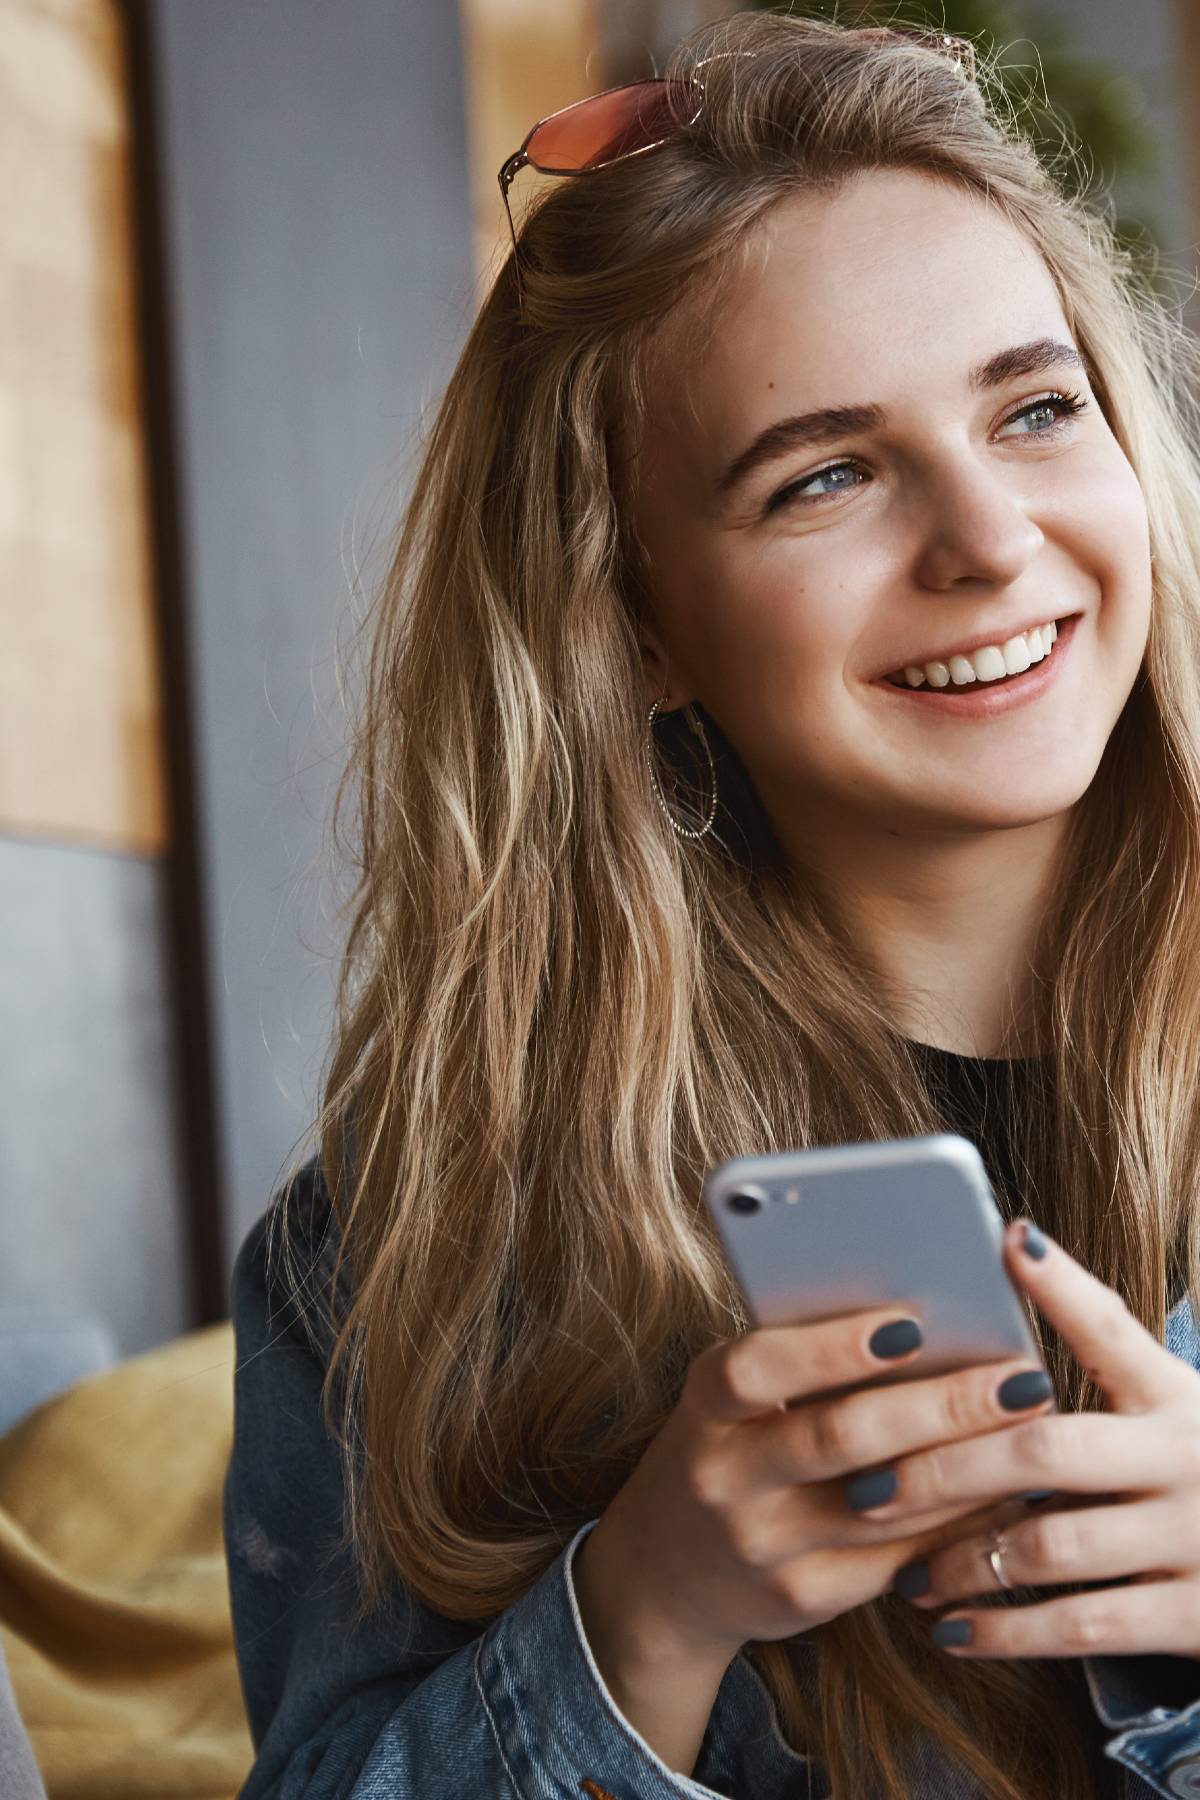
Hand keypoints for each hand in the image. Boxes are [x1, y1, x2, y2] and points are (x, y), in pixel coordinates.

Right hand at [575, 1292, 1056, 1673]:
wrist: (667, 1572)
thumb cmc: (725, 1446)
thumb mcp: (731, 1399)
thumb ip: (800, 1361)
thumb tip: (923, 1315)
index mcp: (706, 1406)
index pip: (759, 1369)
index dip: (832, 1348)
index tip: (913, 1322)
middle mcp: (725, 1477)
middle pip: (841, 1438)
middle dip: (941, 1406)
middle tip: (1022, 1378)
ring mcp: (765, 1545)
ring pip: (887, 1506)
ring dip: (974, 1467)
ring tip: (1040, 1430)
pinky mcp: (806, 1597)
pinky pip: (901, 1557)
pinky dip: (964, 1521)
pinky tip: (1013, 1492)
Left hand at [868, 1219, 1199, 1658]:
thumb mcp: (1172, 1410)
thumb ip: (1106, 1368)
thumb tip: (1009, 1269)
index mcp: (1176, 1395)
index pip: (1113, 1329)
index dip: (1063, 1287)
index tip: (1009, 1241)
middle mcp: (1186, 1457)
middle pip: (1047, 1450)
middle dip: (946, 1468)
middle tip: (868, 1484)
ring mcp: (1193, 1538)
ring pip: (1050, 1545)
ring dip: (961, 1559)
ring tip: (902, 1572)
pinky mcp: (1196, 1617)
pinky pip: (1082, 1626)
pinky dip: (1006, 1631)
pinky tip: (950, 1631)